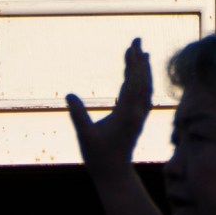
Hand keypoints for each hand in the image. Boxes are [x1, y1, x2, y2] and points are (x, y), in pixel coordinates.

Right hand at [64, 39, 151, 177]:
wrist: (115, 175)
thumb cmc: (98, 157)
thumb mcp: (85, 136)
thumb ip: (77, 115)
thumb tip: (69, 95)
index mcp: (126, 114)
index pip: (132, 83)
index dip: (132, 63)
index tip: (132, 46)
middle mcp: (137, 113)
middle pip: (142, 81)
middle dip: (140, 59)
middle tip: (138, 40)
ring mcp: (139, 117)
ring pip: (146, 88)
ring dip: (144, 69)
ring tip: (143, 53)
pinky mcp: (138, 121)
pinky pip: (144, 96)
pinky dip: (144, 82)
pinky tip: (139, 77)